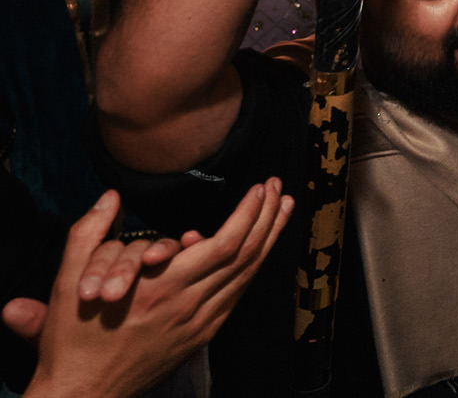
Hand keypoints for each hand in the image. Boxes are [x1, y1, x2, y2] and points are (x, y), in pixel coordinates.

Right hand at [14, 185, 289, 397]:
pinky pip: (235, 297)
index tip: (257, 188)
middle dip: (267, 217)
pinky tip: (259, 251)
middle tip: (277, 188)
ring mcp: (198, 324)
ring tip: (282, 209)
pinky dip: (252, 269)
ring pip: (247, 276)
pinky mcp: (200, 337)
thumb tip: (109, 197)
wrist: (82, 393)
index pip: (224, 244)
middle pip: (246, 256)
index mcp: (160, 288)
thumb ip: (87, 235)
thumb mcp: (67, 284)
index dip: (248, 214)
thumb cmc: (73, 341)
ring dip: (269, 239)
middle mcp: (187, 305)